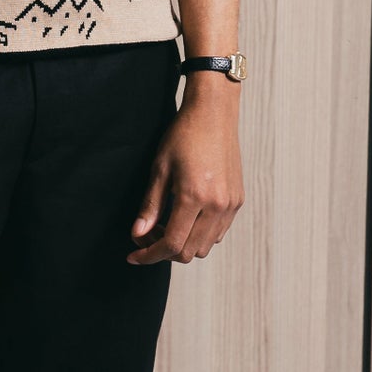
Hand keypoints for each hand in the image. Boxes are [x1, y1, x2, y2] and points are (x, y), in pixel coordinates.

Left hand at [126, 84, 243, 265]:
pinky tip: (185, 217)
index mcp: (195, 197)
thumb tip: (138, 234)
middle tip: (147, 234)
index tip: (134, 256)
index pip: (172, 244)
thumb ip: (150, 206)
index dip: (149, 255)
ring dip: (183, 244)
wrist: (214, 115)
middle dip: (164, 251)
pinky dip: (199, 235)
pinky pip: (218, 233)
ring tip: (166, 224)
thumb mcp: (159, 169)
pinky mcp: (237, 201)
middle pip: (189, 252)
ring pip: (205, 246)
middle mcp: (217, 205)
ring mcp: (230, 204)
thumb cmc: (184, 136)